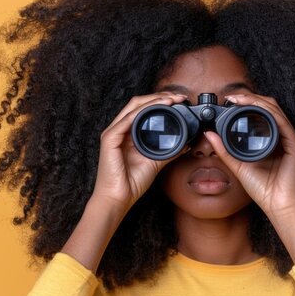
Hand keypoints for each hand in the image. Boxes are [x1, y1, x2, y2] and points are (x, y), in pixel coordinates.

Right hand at [91, 91, 189, 213]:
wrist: (119, 198)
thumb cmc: (131, 183)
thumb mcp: (155, 162)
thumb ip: (168, 151)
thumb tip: (185, 144)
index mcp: (127, 134)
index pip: (143, 109)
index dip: (160, 101)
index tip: (179, 101)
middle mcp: (119, 130)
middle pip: (138, 104)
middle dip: (159, 97)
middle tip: (178, 97)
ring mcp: (112, 133)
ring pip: (133, 108)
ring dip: (153, 100)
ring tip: (170, 99)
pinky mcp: (109, 139)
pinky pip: (126, 121)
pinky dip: (141, 112)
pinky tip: (154, 108)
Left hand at [202, 93, 294, 216]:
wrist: (277, 204)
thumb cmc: (261, 188)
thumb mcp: (237, 165)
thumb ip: (224, 149)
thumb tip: (209, 133)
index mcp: (267, 139)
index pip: (258, 113)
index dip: (245, 103)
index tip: (228, 101)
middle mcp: (279, 136)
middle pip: (267, 107)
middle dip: (250, 98)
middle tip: (232, 97)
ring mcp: (288, 138)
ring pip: (275, 110)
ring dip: (257, 100)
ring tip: (240, 98)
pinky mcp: (294, 144)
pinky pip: (283, 123)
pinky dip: (270, 112)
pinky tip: (257, 108)